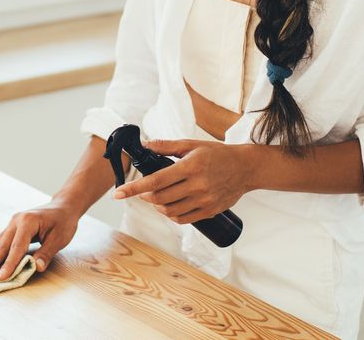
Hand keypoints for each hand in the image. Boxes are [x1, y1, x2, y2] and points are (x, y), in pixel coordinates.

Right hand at [0, 201, 79, 279]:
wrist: (63, 206)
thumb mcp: (60, 238)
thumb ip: (47, 253)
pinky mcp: (12, 227)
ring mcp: (12, 223)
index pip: (17, 247)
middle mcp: (16, 221)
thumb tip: (36, 268)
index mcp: (28, 222)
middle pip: (1, 245)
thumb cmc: (63, 222)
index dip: (9, 264)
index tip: (1, 277)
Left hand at [112, 139, 255, 223]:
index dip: (134, 188)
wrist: (245, 168)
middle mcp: (197, 185)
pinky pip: (183, 219)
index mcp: (190, 166)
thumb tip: (145, 145)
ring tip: (156, 197)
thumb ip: (167, 146)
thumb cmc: (217, 154)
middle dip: (145, 196)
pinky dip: (171, 215)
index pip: (155, 180)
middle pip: (160, 198)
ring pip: (170, 211)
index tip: (118, 193)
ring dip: (157, 206)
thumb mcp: (192, 145)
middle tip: (142, 190)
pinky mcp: (210, 211)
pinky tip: (170, 206)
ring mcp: (204, 200)